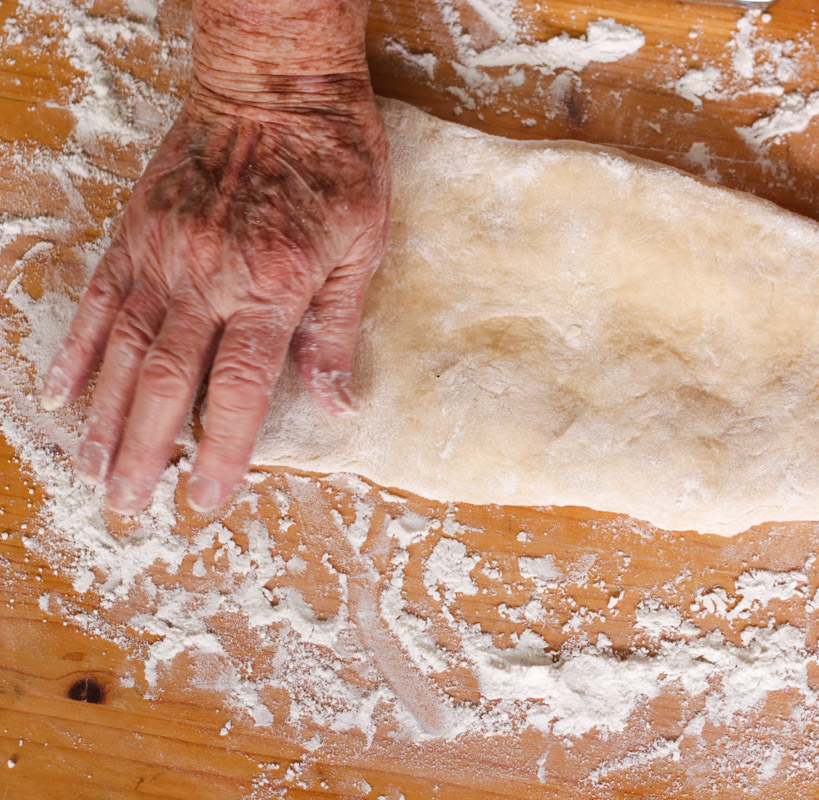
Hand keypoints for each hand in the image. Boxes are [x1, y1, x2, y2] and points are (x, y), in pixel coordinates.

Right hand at [41, 0, 388, 514]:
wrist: (279, 85)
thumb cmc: (336, 163)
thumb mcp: (363, 246)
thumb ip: (338, 328)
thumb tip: (334, 406)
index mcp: (271, 287)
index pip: (238, 390)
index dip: (220, 453)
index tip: (206, 502)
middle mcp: (207, 278)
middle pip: (165, 383)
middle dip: (145, 453)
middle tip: (129, 508)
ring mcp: (163, 254)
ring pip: (122, 351)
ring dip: (103, 418)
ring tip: (92, 471)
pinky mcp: (136, 231)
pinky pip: (98, 299)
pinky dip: (76, 350)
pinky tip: (58, 394)